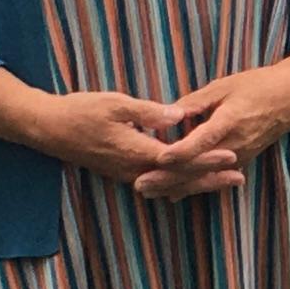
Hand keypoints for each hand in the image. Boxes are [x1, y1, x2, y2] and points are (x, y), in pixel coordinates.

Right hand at [38, 87, 229, 195]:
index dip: (207, 159)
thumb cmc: (81, 111)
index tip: (232, 156)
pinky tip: (191, 183)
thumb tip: (180, 115)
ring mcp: (127, 174)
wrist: (49, 129)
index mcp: (136, 152)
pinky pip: (157, 184)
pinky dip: (177, 184)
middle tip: (239, 178)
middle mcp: (134, 170)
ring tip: (224, 183)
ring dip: (197, 184)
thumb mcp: (116, 103)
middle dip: (210, 179)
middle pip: (180, 180)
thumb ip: (149, 112)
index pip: (180, 159)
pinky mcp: (122, 173)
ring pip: (170, 185)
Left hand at [134, 56, 289, 199]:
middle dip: (168, 178)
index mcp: (230, 121)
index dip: (180, 152)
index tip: (157, 159)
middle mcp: (235, 145)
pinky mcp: (241, 162)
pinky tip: (172, 193)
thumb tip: (169, 113)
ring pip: (203, 178)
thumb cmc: (256, 86)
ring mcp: (239, 157)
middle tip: (139, 184)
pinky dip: (192, 186)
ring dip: (175, 187)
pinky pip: (213, 178)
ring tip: (149, 192)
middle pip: (198, 168)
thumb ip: (196, 102)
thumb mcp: (224, 86)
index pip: (202, 142)